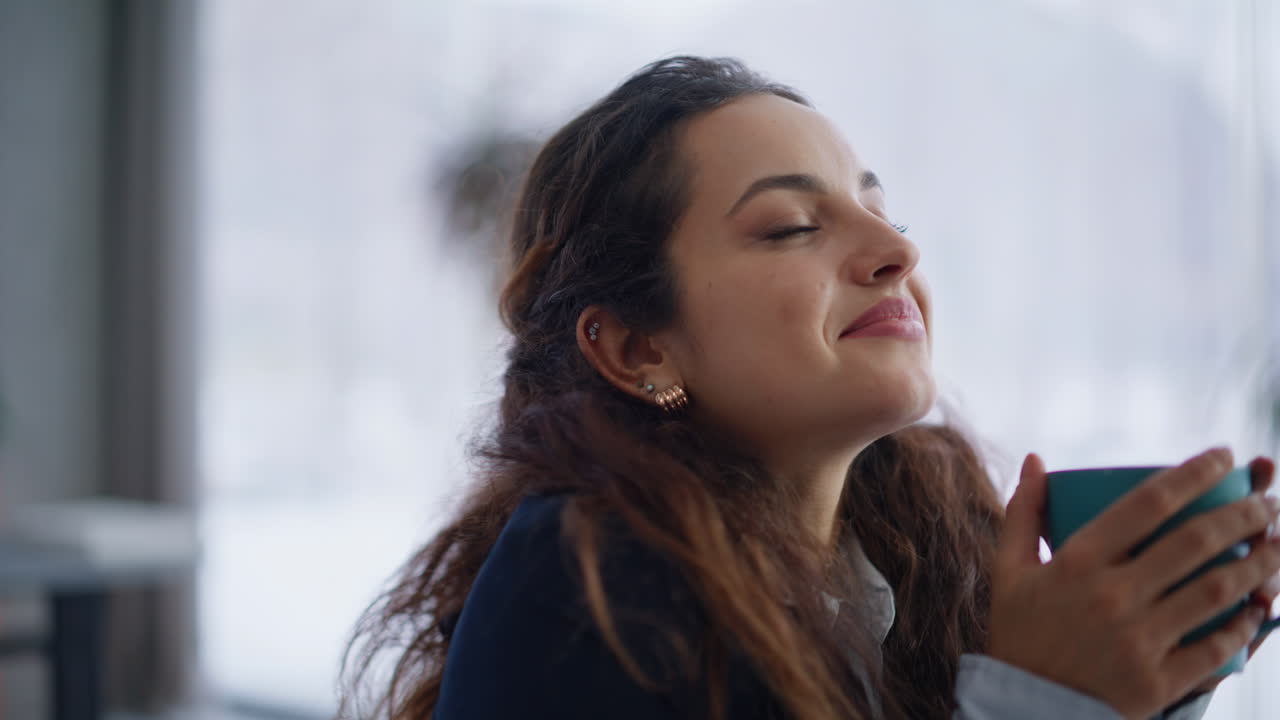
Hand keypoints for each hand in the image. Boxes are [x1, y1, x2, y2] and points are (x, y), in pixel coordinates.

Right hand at [989, 447, 1279, 719]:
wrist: (1023, 710)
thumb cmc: (1020, 632)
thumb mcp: (1008, 571)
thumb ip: (1022, 513)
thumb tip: (1035, 458)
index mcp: (1076, 562)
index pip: (1149, 503)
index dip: (1194, 473)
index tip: (1224, 456)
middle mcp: (1111, 597)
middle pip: (1195, 542)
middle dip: (1243, 514)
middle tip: (1266, 502)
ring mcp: (1137, 641)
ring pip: (1217, 591)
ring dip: (1260, 563)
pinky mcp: (1156, 682)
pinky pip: (1217, 649)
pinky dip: (1246, 625)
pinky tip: (1261, 606)